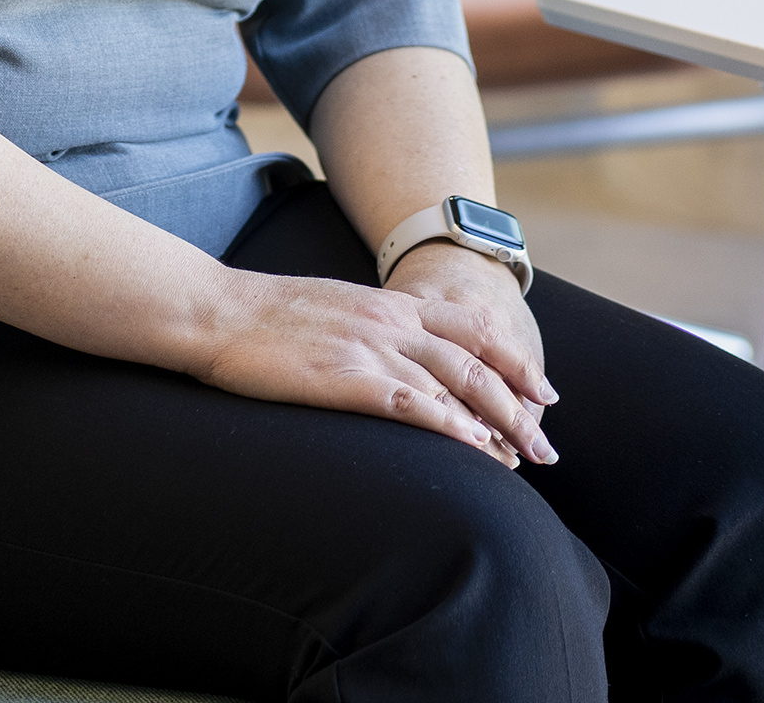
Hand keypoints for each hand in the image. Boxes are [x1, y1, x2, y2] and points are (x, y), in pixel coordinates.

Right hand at [191, 267, 558, 467]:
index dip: (516, 360)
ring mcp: (371, 348)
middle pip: (477, 362)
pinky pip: (412, 404)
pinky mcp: (346, 378)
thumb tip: (401, 352)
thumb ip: (375, 325)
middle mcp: (392, 321)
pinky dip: (450, 426)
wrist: (216, 311)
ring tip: (523, 459)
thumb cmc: (266, 316)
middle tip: (546, 444)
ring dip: (496, 424)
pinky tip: (473, 448)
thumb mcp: (335, 307)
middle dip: (519, 406)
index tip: (543, 392)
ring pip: (454, 385)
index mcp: (391, 303)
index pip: (474, 328)